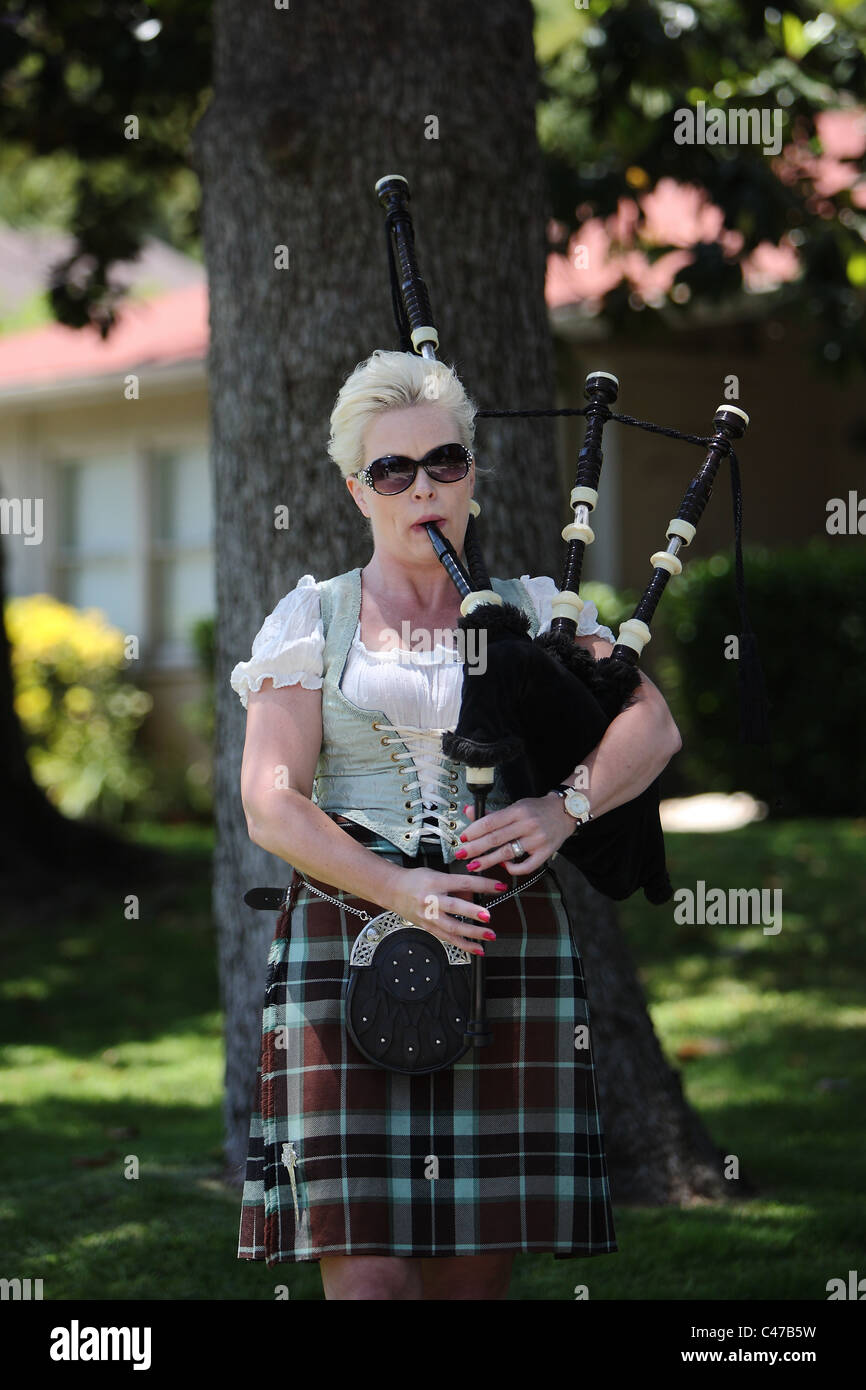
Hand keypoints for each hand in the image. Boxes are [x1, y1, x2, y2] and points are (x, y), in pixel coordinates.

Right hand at [385, 865, 505, 954]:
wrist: (392, 890)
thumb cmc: (415, 880)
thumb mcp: (437, 874)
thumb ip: (456, 884)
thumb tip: (476, 894)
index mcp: (435, 882)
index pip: (463, 883)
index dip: (483, 884)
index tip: (499, 886)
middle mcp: (431, 900)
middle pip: (454, 907)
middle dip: (472, 912)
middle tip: (488, 916)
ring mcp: (429, 916)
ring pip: (452, 927)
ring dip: (472, 933)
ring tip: (489, 935)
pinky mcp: (428, 928)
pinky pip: (448, 939)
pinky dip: (464, 945)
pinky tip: (478, 949)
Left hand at [455, 795, 574, 876]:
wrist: (565, 812)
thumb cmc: (536, 809)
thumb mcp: (515, 806)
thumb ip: (493, 813)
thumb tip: (469, 811)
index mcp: (518, 811)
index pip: (491, 822)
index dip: (474, 831)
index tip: (463, 838)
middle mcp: (528, 825)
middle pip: (496, 839)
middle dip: (476, 848)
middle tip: (462, 854)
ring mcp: (537, 840)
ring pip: (508, 853)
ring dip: (488, 861)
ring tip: (474, 866)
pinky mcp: (545, 853)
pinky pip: (526, 866)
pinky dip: (512, 869)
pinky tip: (503, 867)